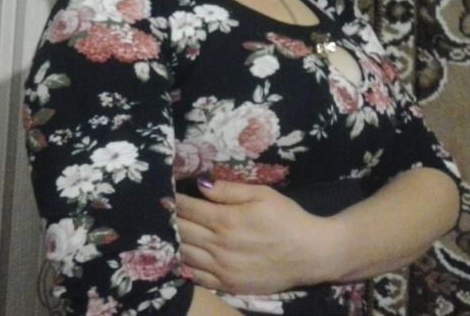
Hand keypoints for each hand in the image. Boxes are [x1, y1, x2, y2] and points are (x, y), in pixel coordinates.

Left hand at [175, 179, 323, 294]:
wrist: (311, 254)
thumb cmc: (287, 218)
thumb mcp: (262, 195)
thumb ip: (229, 190)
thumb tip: (200, 184)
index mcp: (225, 220)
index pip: (188, 208)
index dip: (172, 200)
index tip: (163, 194)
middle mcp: (218, 246)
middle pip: (181, 230)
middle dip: (168, 219)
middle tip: (158, 211)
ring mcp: (221, 268)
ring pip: (184, 254)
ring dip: (171, 241)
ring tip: (163, 232)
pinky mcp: (227, 285)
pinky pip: (196, 276)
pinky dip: (183, 265)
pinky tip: (178, 256)